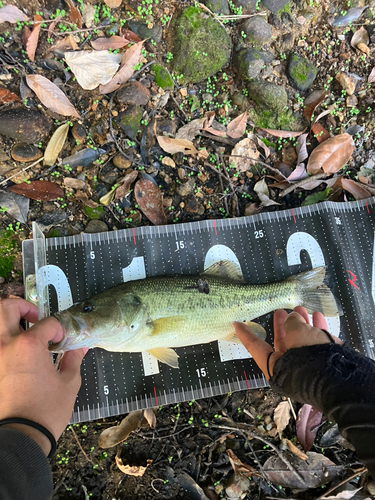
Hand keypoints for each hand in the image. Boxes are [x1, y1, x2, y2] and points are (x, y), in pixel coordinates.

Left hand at [0, 298, 86, 455]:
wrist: (20, 438)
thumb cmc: (46, 411)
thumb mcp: (68, 383)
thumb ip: (72, 360)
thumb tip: (79, 348)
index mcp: (29, 345)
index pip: (46, 323)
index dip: (58, 329)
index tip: (62, 340)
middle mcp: (5, 346)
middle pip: (6, 308)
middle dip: (21, 307)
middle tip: (34, 317)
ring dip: (7, 323)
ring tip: (20, 331)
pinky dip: (4, 345)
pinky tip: (16, 354)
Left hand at [234, 306, 341, 379]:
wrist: (340, 377)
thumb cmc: (309, 356)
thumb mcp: (296, 333)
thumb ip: (292, 323)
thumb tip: (295, 318)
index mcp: (275, 366)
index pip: (255, 347)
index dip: (246, 334)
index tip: (236, 324)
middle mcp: (289, 368)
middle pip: (282, 343)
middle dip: (283, 325)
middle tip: (281, 310)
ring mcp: (307, 367)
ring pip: (301, 341)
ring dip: (302, 323)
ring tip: (301, 308)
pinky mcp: (323, 364)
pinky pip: (316, 344)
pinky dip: (317, 329)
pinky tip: (318, 317)